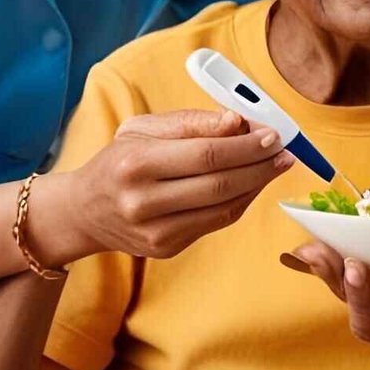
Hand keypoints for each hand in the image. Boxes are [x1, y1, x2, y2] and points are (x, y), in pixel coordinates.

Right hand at [50, 110, 291, 263]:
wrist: (84, 212)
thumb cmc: (119, 160)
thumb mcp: (143, 128)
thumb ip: (190, 123)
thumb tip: (236, 121)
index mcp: (135, 164)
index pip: (205, 155)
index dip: (246, 146)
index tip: (272, 133)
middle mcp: (143, 202)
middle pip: (219, 184)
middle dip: (260, 165)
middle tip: (284, 149)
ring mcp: (155, 232)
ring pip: (224, 207)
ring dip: (258, 184)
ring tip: (276, 164)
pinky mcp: (166, 248)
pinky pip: (217, 222)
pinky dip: (242, 201)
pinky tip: (253, 183)